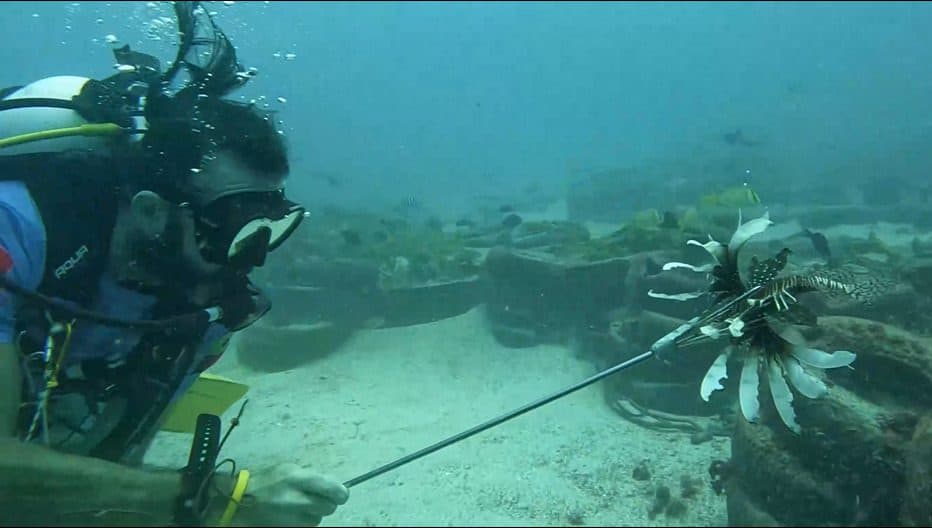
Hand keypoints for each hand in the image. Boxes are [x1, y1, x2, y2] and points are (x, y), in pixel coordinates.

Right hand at [230, 463, 348, 525]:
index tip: (340, 493)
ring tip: (298, 506)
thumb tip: (334, 485)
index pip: (333, 489)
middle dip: (326, 503)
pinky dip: (303, 521)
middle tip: (315, 499)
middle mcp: (298, 500)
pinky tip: (292, 515)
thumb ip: (311, 477)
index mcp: (298, 479)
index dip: (340, 492)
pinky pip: (307, 526)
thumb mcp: (288, 469)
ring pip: (318, 519)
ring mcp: (293, 518)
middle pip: (329, 507)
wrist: (238, 501)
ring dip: (313, 513)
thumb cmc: (266, 481)